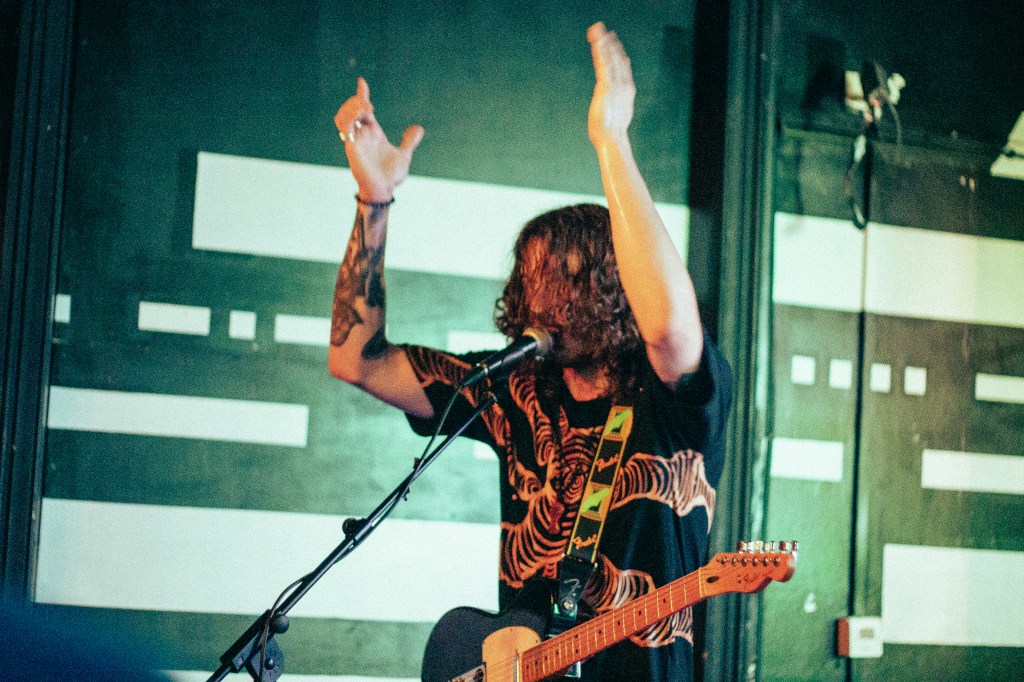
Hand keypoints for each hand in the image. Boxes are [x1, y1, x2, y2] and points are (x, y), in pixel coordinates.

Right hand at [334, 77, 423, 202]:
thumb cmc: (390, 176)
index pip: (363, 110)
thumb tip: (418, 128)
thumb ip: (409, 141)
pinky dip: (350, 119)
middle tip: (369, 102)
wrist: (384, 190)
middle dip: (356, 100)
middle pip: (350, 110)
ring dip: (351, 108)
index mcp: (372, 133)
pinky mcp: (351, 148)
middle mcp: (362, 135)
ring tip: (366, 107)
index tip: (362, 82)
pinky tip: (362, 117)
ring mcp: (355, 140)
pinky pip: (344, 129)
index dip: (361, 95)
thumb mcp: (403, 155)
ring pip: (342, 117)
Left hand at [586, 23, 635, 144]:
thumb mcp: (616, 114)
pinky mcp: (606, 86)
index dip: (618, 53)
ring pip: (610, 58)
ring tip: (598, 31)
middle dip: (610, 43)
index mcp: (627, 90)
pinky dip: (600, 51)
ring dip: (604, 42)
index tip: (613, 42)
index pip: (623, 66)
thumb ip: (614, 104)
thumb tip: (611, 103)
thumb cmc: (611, 132)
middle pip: (617, 58)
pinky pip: (603, 64)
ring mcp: (616, 85)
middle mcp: (624, 84)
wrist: (612, 138)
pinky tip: (597, 42)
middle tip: (603, 30)